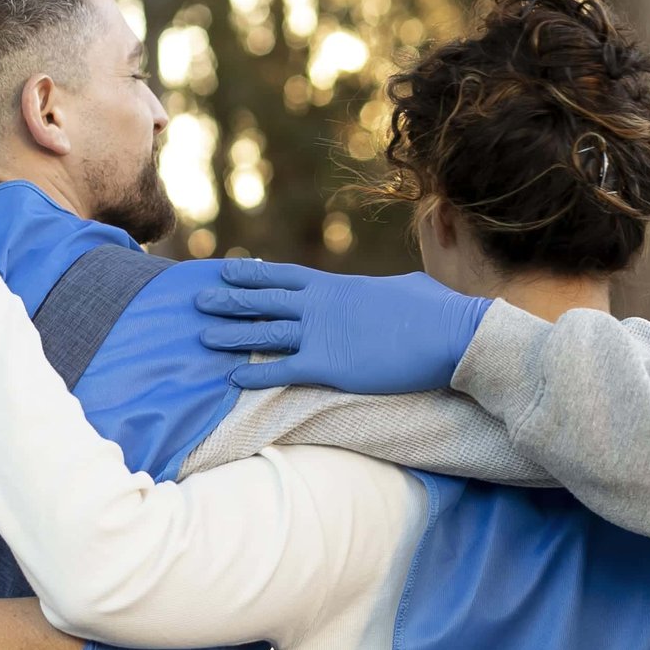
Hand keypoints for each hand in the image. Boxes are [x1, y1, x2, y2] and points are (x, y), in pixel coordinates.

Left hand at [193, 259, 491, 393]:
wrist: (450, 333)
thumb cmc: (435, 311)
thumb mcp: (406, 287)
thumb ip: (387, 288)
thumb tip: (396, 287)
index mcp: (337, 286)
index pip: (284, 277)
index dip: (253, 274)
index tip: (227, 269)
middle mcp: (321, 306)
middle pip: (264, 301)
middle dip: (230, 300)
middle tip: (199, 298)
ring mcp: (322, 335)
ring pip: (265, 333)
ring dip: (232, 334)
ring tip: (203, 335)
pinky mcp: (330, 366)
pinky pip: (283, 370)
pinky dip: (256, 375)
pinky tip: (233, 379)